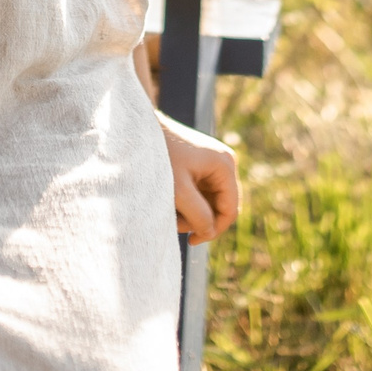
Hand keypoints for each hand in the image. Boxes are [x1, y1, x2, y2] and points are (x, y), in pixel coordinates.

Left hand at [160, 114, 238, 244]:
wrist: (141, 130)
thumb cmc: (160, 157)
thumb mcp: (179, 191)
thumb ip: (198, 215)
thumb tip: (210, 232)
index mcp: (225, 166)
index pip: (230, 210)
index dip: (214, 230)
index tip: (191, 240)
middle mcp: (225, 163)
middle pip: (220, 206)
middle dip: (199, 219)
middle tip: (175, 223)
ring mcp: (214, 164)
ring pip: (209, 202)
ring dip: (192, 212)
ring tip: (169, 211)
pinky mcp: (202, 165)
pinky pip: (201, 193)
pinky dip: (188, 202)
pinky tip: (171, 202)